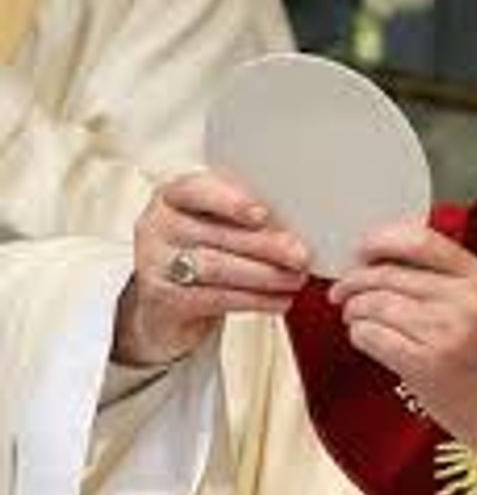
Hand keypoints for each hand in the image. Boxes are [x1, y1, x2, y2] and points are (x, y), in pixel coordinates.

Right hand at [113, 171, 309, 365]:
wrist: (168, 304)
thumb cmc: (204, 253)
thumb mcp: (217, 226)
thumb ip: (246, 218)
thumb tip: (297, 227)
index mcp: (173, 196)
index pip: (196, 190)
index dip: (230, 201)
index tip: (264, 214)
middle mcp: (158, 225)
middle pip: (217, 233)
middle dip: (266, 245)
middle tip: (302, 255)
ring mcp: (156, 263)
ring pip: (217, 267)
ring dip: (265, 275)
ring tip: (296, 280)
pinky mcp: (165, 299)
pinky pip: (216, 298)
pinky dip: (254, 300)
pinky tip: (279, 301)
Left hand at [329, 221, 476, 478]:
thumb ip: (443, 273)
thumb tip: (380, 256)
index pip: (419, 240)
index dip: (380, 242)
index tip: (363, 252)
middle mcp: (464, 300)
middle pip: (387, 274)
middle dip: (354, 281)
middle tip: (343, 290)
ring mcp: (444, 333)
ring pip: (374, 304)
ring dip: (353, 309)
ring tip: (353, 316)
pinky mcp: (424, 365)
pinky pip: (371, 336)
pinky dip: (358, 333)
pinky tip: (364, 336)